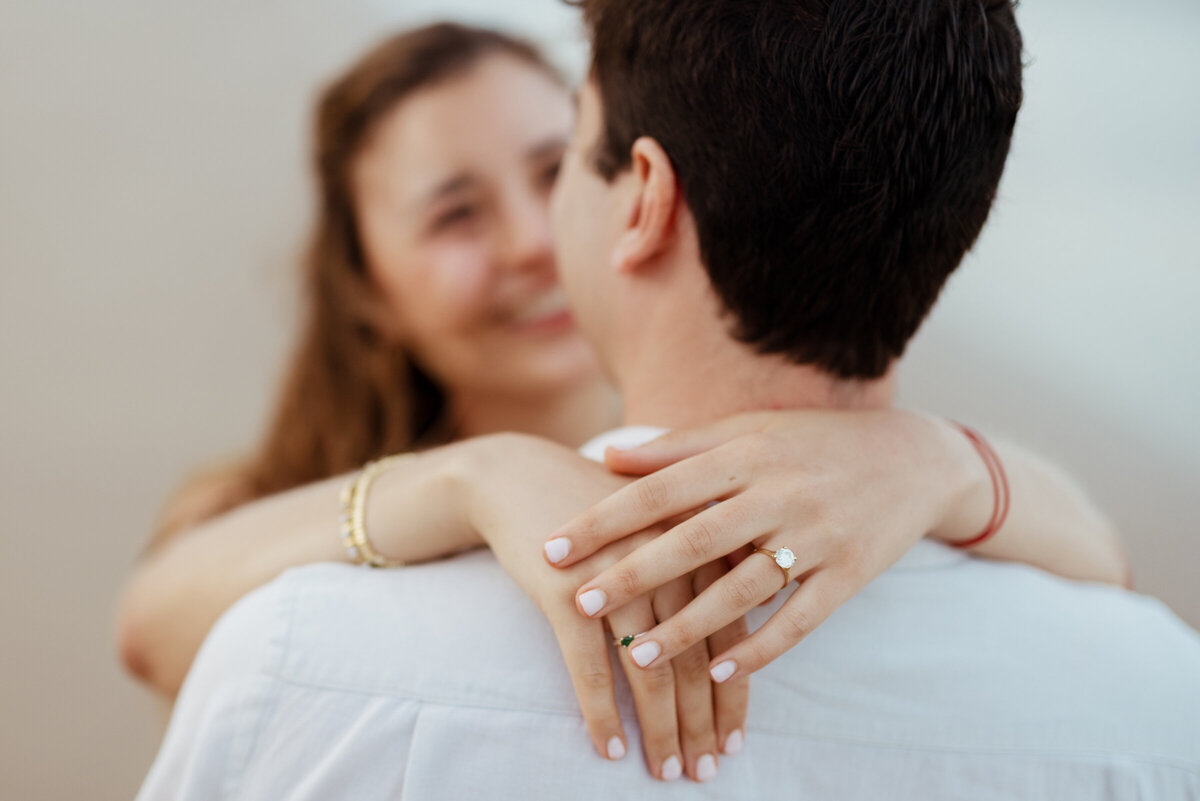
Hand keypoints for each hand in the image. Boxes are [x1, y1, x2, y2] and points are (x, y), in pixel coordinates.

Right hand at [455, 433, 748, 780]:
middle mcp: (667, 560)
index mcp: (697, 544)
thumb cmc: (598, 510)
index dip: (733, 694)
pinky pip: (590, 667)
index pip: (729, 634)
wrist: (519, 476)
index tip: (734, 742)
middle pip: (694, 660)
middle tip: (704, 773)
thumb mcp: (661, 526)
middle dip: (700, 724)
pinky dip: (601, 713)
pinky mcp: (567, 591)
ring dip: (659, 730)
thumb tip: (750, 627)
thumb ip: (706, 567)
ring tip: (665, 772)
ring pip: (649, 671)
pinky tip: (609, 748)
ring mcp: (617, 576)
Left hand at [542, 410, 983, 683]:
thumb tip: (608, 457)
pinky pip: (799, 620)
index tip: (552, 548)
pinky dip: (758, 648)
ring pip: (741, 589)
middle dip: (631, 576)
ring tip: (635, 657)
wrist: (916, 458)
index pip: (659, 489)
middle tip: (578, 605)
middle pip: (693, 540)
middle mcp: (780, 492)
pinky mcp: (849, 574)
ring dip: (686, 627)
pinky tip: (716, 672)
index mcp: (746, 452)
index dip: (603, 520)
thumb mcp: (749, 430)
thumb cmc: (814, 442)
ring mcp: (818, 535)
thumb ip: (679, 447)